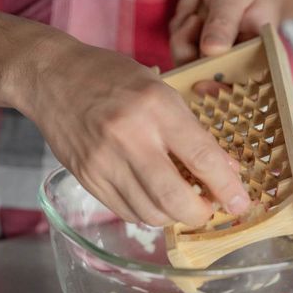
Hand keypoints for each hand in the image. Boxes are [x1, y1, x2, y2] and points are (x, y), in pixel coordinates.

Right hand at [15, 34, 249, 226]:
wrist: (52, 77)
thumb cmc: (111, 77)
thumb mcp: (160, 89)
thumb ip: (192, 131)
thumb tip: (225, 170)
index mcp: (156, 106)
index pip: (202, 157)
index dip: (227, 187)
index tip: (241, 204)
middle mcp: (129, 136)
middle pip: (174, 197)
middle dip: (199, 214)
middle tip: (208, 210)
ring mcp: (104, 161)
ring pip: (149, 212)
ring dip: (172, 216)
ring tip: (180, 202)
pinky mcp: (87, 177)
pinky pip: (125, 211)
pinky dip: (146, 213)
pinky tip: (152, 199)